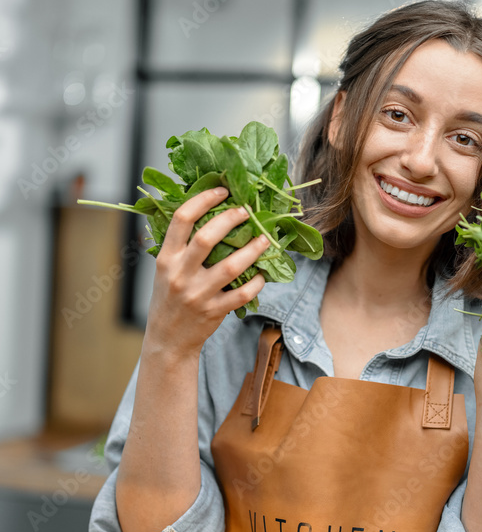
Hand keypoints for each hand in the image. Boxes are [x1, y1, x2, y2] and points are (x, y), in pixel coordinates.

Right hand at [145, 187, 270, 357]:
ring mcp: (198, 294)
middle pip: (207, 238)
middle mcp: (180, 274)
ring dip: (253, 250)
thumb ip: (180, 246)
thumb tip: (207, 212)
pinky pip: (242, 293)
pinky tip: (263, 274)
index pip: (181, 219)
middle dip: (231, 219)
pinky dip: (257, 282)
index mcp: (166, 258)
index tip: (222, 191)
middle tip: (247, 211)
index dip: (203, 199)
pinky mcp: (214, 311)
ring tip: (266, 239)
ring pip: (231, 266)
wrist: (167, 340)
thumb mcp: (165, 270)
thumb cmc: (169, 298)